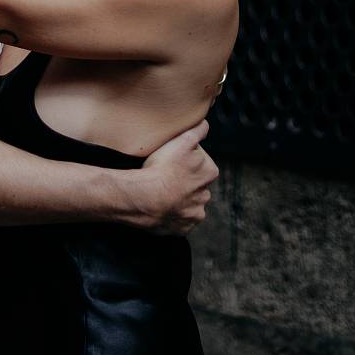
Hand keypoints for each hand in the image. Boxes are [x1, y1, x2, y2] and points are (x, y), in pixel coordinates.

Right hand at [134, 120, 217, 234]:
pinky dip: (172, 215)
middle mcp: (205, 196)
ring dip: (179, 199)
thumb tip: (205, 125)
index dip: (185, 160)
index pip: (201, 163)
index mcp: (209, 173)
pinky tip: (161, 207)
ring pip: (188, 204)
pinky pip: (179, 221)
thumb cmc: (162, 168)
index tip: (172, 161)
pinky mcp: (182, 228)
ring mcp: (193, 214)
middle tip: (165, 177)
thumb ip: (197, 131)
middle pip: (196, 185)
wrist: (144, 198)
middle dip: (184, 182)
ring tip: (161, 193)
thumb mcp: (181, 141)